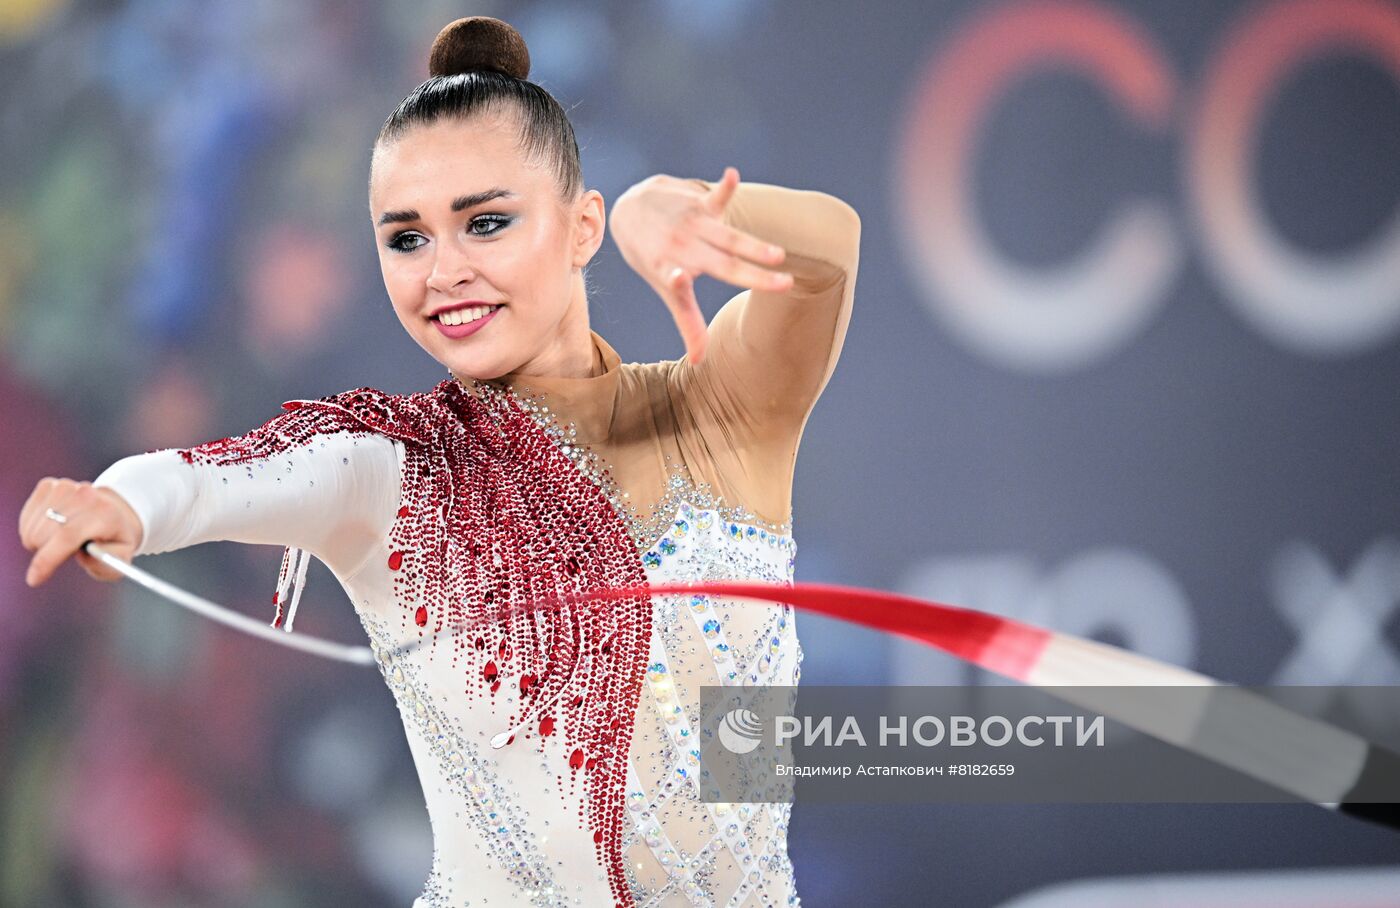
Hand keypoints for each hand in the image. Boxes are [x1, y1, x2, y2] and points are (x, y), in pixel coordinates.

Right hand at [18, 478, 143, 586]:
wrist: (114, 512)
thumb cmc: (114, 540)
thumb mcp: (120, 559)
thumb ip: (105, 564)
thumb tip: (84, 555)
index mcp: (105, 515)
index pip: (67, 536)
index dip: (47, 559)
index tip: (34, 579)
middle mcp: (85, 496)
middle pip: (44, 534)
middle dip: (47, 552)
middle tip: (66, 552)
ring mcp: (65, 487)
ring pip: (32, 528)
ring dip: (41, 541)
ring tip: (63, 540)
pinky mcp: (49, 485)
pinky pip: (26, 518)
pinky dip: (34, 529)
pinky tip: (53, 528)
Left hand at [610, 167, 792, 364]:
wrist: (632, 210)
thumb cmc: (654, 258)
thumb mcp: (666, 290)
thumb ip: (688, 324)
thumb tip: (699, 362)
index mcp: (672, 271)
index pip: (680, 285)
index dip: (677, 282)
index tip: (678, 279)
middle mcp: (683, 248)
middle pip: (723, 265)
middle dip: (752, 276)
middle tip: (784, 285)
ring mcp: (692, 225)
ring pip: (729, 237)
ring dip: (753, 244)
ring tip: (778, 255)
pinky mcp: (699, 203)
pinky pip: (715, 198)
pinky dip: (724, 188)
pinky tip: (731, 175)